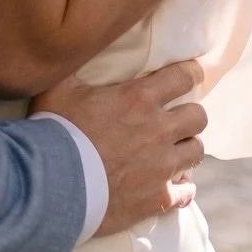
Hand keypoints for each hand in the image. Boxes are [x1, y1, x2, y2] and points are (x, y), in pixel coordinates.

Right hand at [38, 60, 205, 236]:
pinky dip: (182, 189)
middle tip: (177, 120)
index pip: (184, 77)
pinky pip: (186, 192)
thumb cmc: (55, 133)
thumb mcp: (57, 90)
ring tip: (175, 153)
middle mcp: (158, 130)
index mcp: (139, 99)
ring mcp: (162, 166)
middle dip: (190, 116)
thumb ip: (72, 71)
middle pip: (198, 116)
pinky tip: (175, 188)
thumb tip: (71, 53)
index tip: (192, 75)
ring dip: (187, 150)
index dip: (192, 73)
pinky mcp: (158, 197)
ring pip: (196, 152)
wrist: (52, 184)